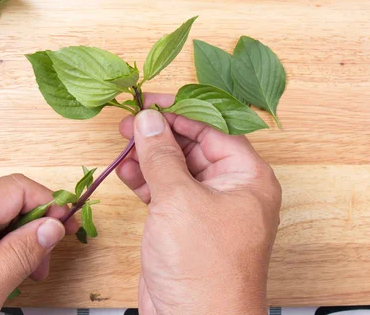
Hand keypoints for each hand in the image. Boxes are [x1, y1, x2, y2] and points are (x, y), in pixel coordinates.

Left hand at [0, 174, 77, 314]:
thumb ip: (21, 254)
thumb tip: (52, 226)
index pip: (16, 188)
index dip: (49, 203)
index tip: (68, 227)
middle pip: (4, 202)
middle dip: (32, 227)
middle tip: (46, 263)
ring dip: (15, 242)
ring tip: (26, 276)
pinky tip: (0, 276)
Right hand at [117, 94, 281, 314]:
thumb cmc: (204, 268)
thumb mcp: (179, 199)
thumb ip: (161, 155)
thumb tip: (148, 120)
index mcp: (247, 177)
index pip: (214, 129)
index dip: (181, 111)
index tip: (150, 102)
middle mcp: (231, 190)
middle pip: (194, 146)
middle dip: (160, 134)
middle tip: (129, 122)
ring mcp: (207, 209)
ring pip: (176, 169)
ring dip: (149, 156)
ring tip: (121, 143)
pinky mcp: (185, 226)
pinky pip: (165, 192)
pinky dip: (145, 180)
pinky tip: (125, 170)